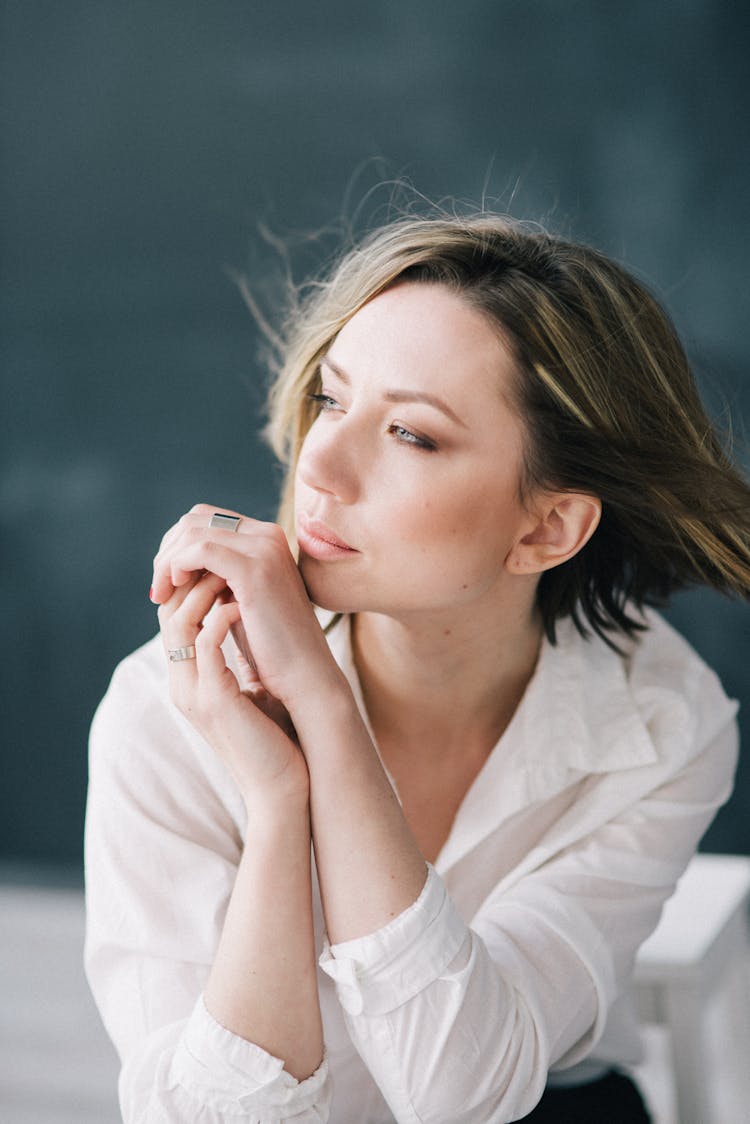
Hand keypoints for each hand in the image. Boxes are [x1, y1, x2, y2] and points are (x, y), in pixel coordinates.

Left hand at [151, 504, 346, 717]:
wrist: (303, 672)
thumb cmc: (270, 644)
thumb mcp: (239, 599)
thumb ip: (218, 575)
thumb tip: (180, 565)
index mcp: (265, 538)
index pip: (206, 518)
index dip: (177, 544)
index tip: (166, 579)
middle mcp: (268, 535)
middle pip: (195, 519)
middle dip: (168, 551)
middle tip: (158, 588)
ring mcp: (264, 548)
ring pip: (193, 532)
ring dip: (167, 561)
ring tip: (162, 593)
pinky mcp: (255, 569)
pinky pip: (200, 550)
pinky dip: (178, 566)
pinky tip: (174, 590)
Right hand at [158, 568, 308, 809]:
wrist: (284, 786)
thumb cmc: (275, 737)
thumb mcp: (248, 687)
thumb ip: (236, 654)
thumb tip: (245, 614)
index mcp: (188, 678)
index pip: (173, 614)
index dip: (193, 583)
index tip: (226, 564)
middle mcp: (182, 683)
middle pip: (167, 611)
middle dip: (192, 577)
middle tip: (225, 558)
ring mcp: (194, 692)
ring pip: (179, 622)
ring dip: (205, 589)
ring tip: (234, 574)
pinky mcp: (215, 701)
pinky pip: (206, 644)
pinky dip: (221, 616)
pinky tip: (243, 603)